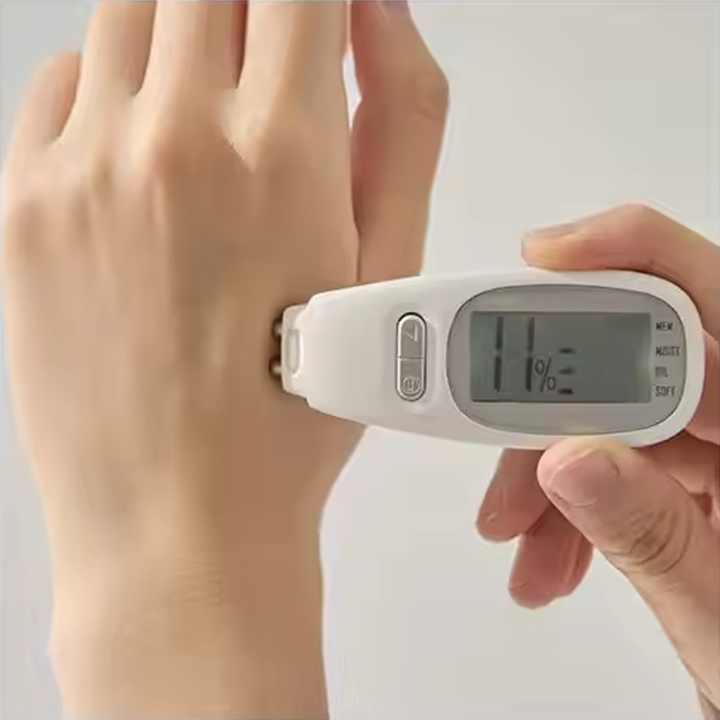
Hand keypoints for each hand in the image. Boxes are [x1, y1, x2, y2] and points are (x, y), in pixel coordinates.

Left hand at [1, 1, 447, 716]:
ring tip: (212, 114)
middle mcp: (174, 141)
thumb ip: (403, 120)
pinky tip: (146, 153)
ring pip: (129, 14)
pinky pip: (61, 83)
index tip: (321, 20)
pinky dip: (110, 84)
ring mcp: (82, 168)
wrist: (181, 516)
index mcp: (281, 154)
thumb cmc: (293, 411)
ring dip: (181, 32)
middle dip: (250, 4)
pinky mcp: (21, 205)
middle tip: (269, 63)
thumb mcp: (390, 270)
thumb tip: (379, 15)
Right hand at [477, 206, 719, 715]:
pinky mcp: (687, 469)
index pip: (711, 306)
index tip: (542, 257)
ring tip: (515, 535)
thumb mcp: (719, 619)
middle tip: (494, 437)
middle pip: (636, 356)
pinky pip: (610, 451)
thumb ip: (653, 536)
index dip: (627, 257)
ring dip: (545, 466)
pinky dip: (564, 493)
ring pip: (610, 409)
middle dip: (550, 405)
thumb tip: (571, 459)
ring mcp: (717, 443)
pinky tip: (544, 548)